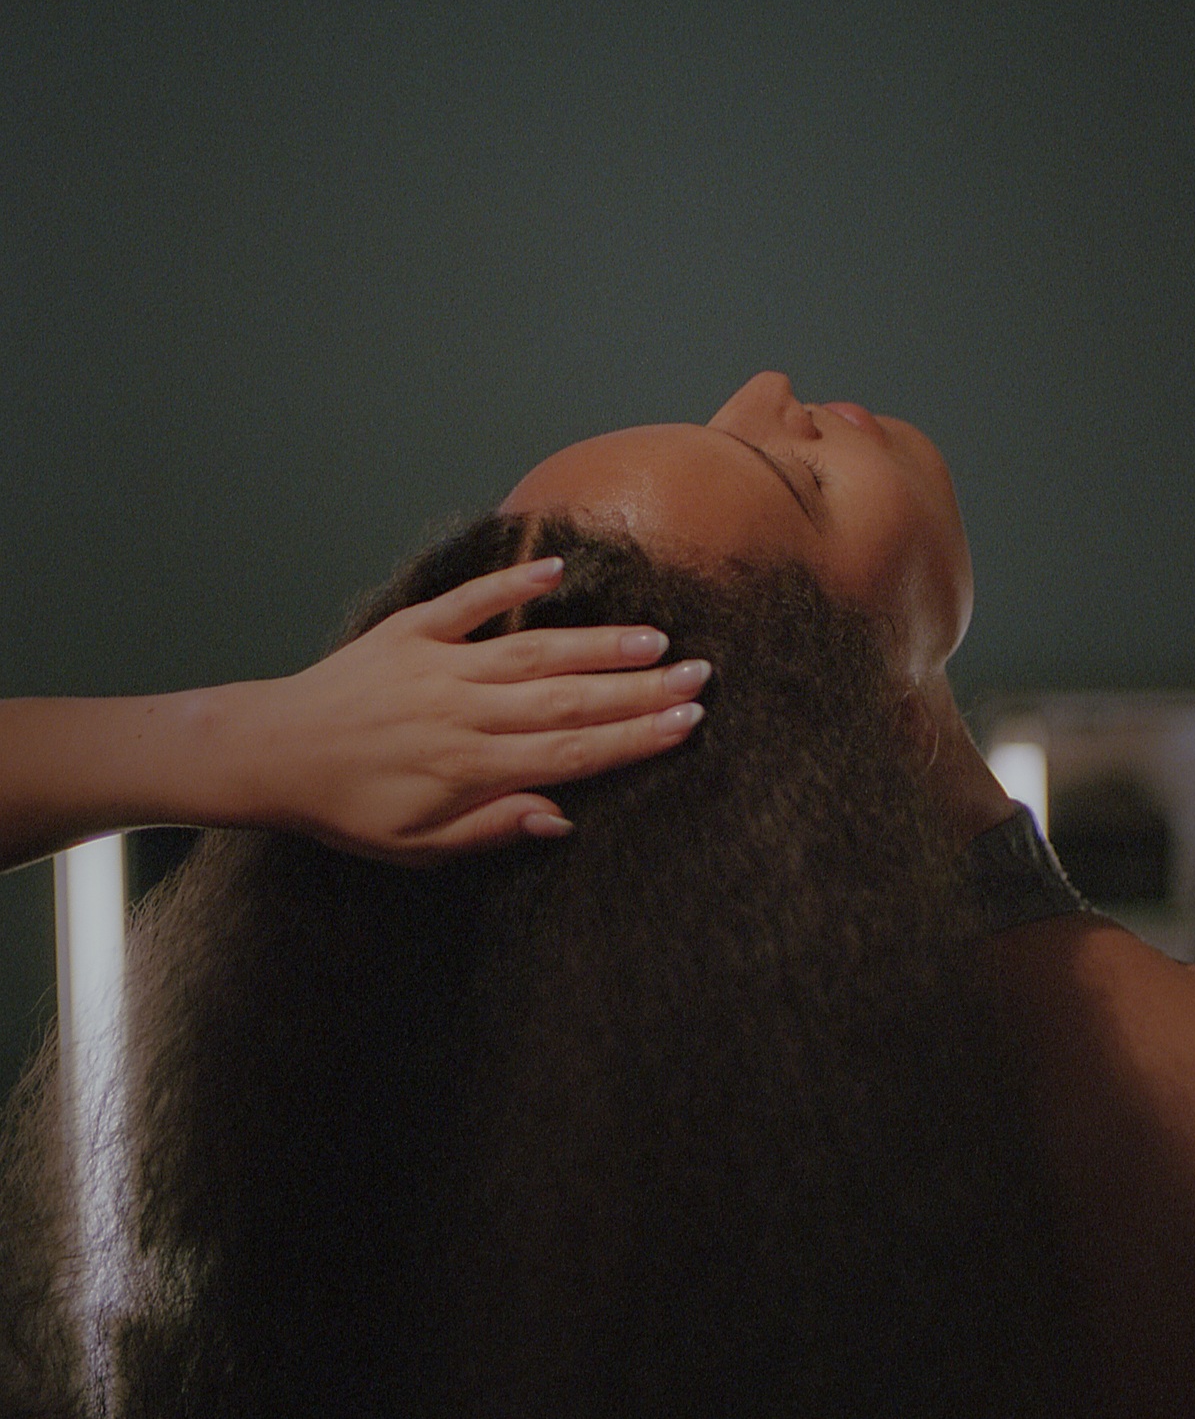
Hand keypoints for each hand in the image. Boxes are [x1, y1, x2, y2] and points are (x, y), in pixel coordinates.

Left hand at [256, 556, 709, 860]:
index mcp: (468, 767)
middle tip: (698, 676)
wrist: (271, 752)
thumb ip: (490, 829)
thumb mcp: (416, 848)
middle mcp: (463, 711)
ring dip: (598, 645)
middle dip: (638, 689)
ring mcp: (438, 666)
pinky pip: (469, 604)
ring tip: (655, 639)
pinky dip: (511, 585)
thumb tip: (561, 818)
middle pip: (567, 700)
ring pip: (534, 653)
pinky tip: (557, 570)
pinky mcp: (410, 632)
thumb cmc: (347, 809)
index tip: (686, 723)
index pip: (570, 753)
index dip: (634, 738)